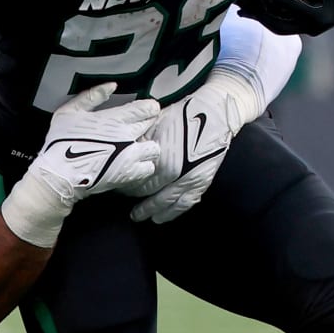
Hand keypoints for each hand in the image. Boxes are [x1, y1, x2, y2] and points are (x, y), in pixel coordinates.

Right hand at [0, 83, 161, 247]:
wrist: (59, 175)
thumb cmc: (61, 141)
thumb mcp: (70, 111)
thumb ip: (92, 96)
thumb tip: (112, 86)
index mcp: (116, 118)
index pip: (147, 109)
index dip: (149, 108)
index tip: (145, 109)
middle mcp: (129, 136)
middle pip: (152, 125)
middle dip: (147, 123)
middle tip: (137, 126)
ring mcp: (131, 157)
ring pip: (154, 148)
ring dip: (147, 146)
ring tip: (136, 147)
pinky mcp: (129, 175)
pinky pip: (148, 168)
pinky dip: (144, 165)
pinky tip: (133, 164)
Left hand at [123, 74, 248, 222]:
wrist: (215, 114)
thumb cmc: (184, 114)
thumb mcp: (155, 122)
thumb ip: (141, 141)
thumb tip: (125, 152)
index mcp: (161, 157)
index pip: (137, 178)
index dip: (125, 183)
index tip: (117, 184)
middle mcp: (174, 173)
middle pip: (147, 191)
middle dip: (134, 196)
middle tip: (123, 198)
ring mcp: (188, 180)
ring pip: (165, 203)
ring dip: (150, 211)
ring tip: (138, 216)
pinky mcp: (201, 183)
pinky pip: (184, 204)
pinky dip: (171, 213)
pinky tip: (161, 218)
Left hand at [238, 0, 333, 36]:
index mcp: (321, 16)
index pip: (294, 8)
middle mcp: (311, 27)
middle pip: (279, 23)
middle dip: (262, 10)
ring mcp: (304, 29)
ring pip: (275, 27)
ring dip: (259, 17)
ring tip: (242, 5)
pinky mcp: (298, 26)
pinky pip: (276, 25)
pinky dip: (262, 18)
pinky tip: (244, 11)